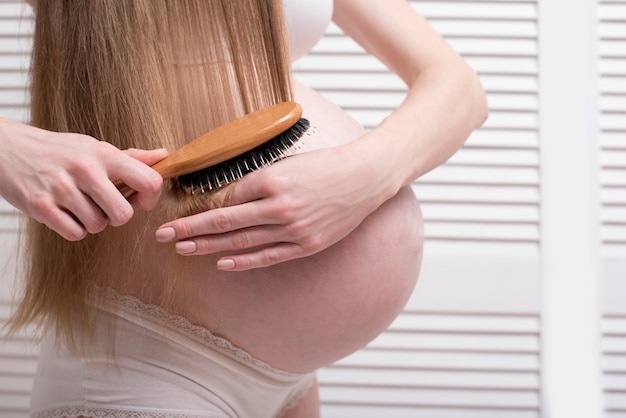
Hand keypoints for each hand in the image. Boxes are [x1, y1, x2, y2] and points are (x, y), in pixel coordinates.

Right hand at [0, 118, 166, 239]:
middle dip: (118, 216)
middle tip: (105, 206)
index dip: (151, 198)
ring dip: (92, 222)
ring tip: (80, 205)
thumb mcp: (94, 146)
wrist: (6, 148)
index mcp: (104, 154)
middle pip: (124, 215)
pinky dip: (74, 229)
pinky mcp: (41, 206)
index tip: (140, 200)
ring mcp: (61, 188)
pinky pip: (75, 233)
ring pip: (98, 226)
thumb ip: (131, 157)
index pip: (148, 181)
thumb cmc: (58, 150)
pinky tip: (66, 213)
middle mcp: (85, 169)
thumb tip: (163, 156)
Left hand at [155, 142, 393, 270]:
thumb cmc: (325, 166)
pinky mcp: (307, 245)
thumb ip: (258, 183)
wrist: (365, 178)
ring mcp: (294, 229)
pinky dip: (244, 261)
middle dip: (189, 228)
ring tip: (182, 249)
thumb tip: (230, 201)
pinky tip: (222, 263)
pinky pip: (268, 256)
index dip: (203, 208)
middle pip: (224, 222)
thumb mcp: (288, 164)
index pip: (228, 198)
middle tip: (162, 235)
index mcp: (272, 181)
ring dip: (208, 246)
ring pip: (241, 242)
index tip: (182, 214)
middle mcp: (280, 207)